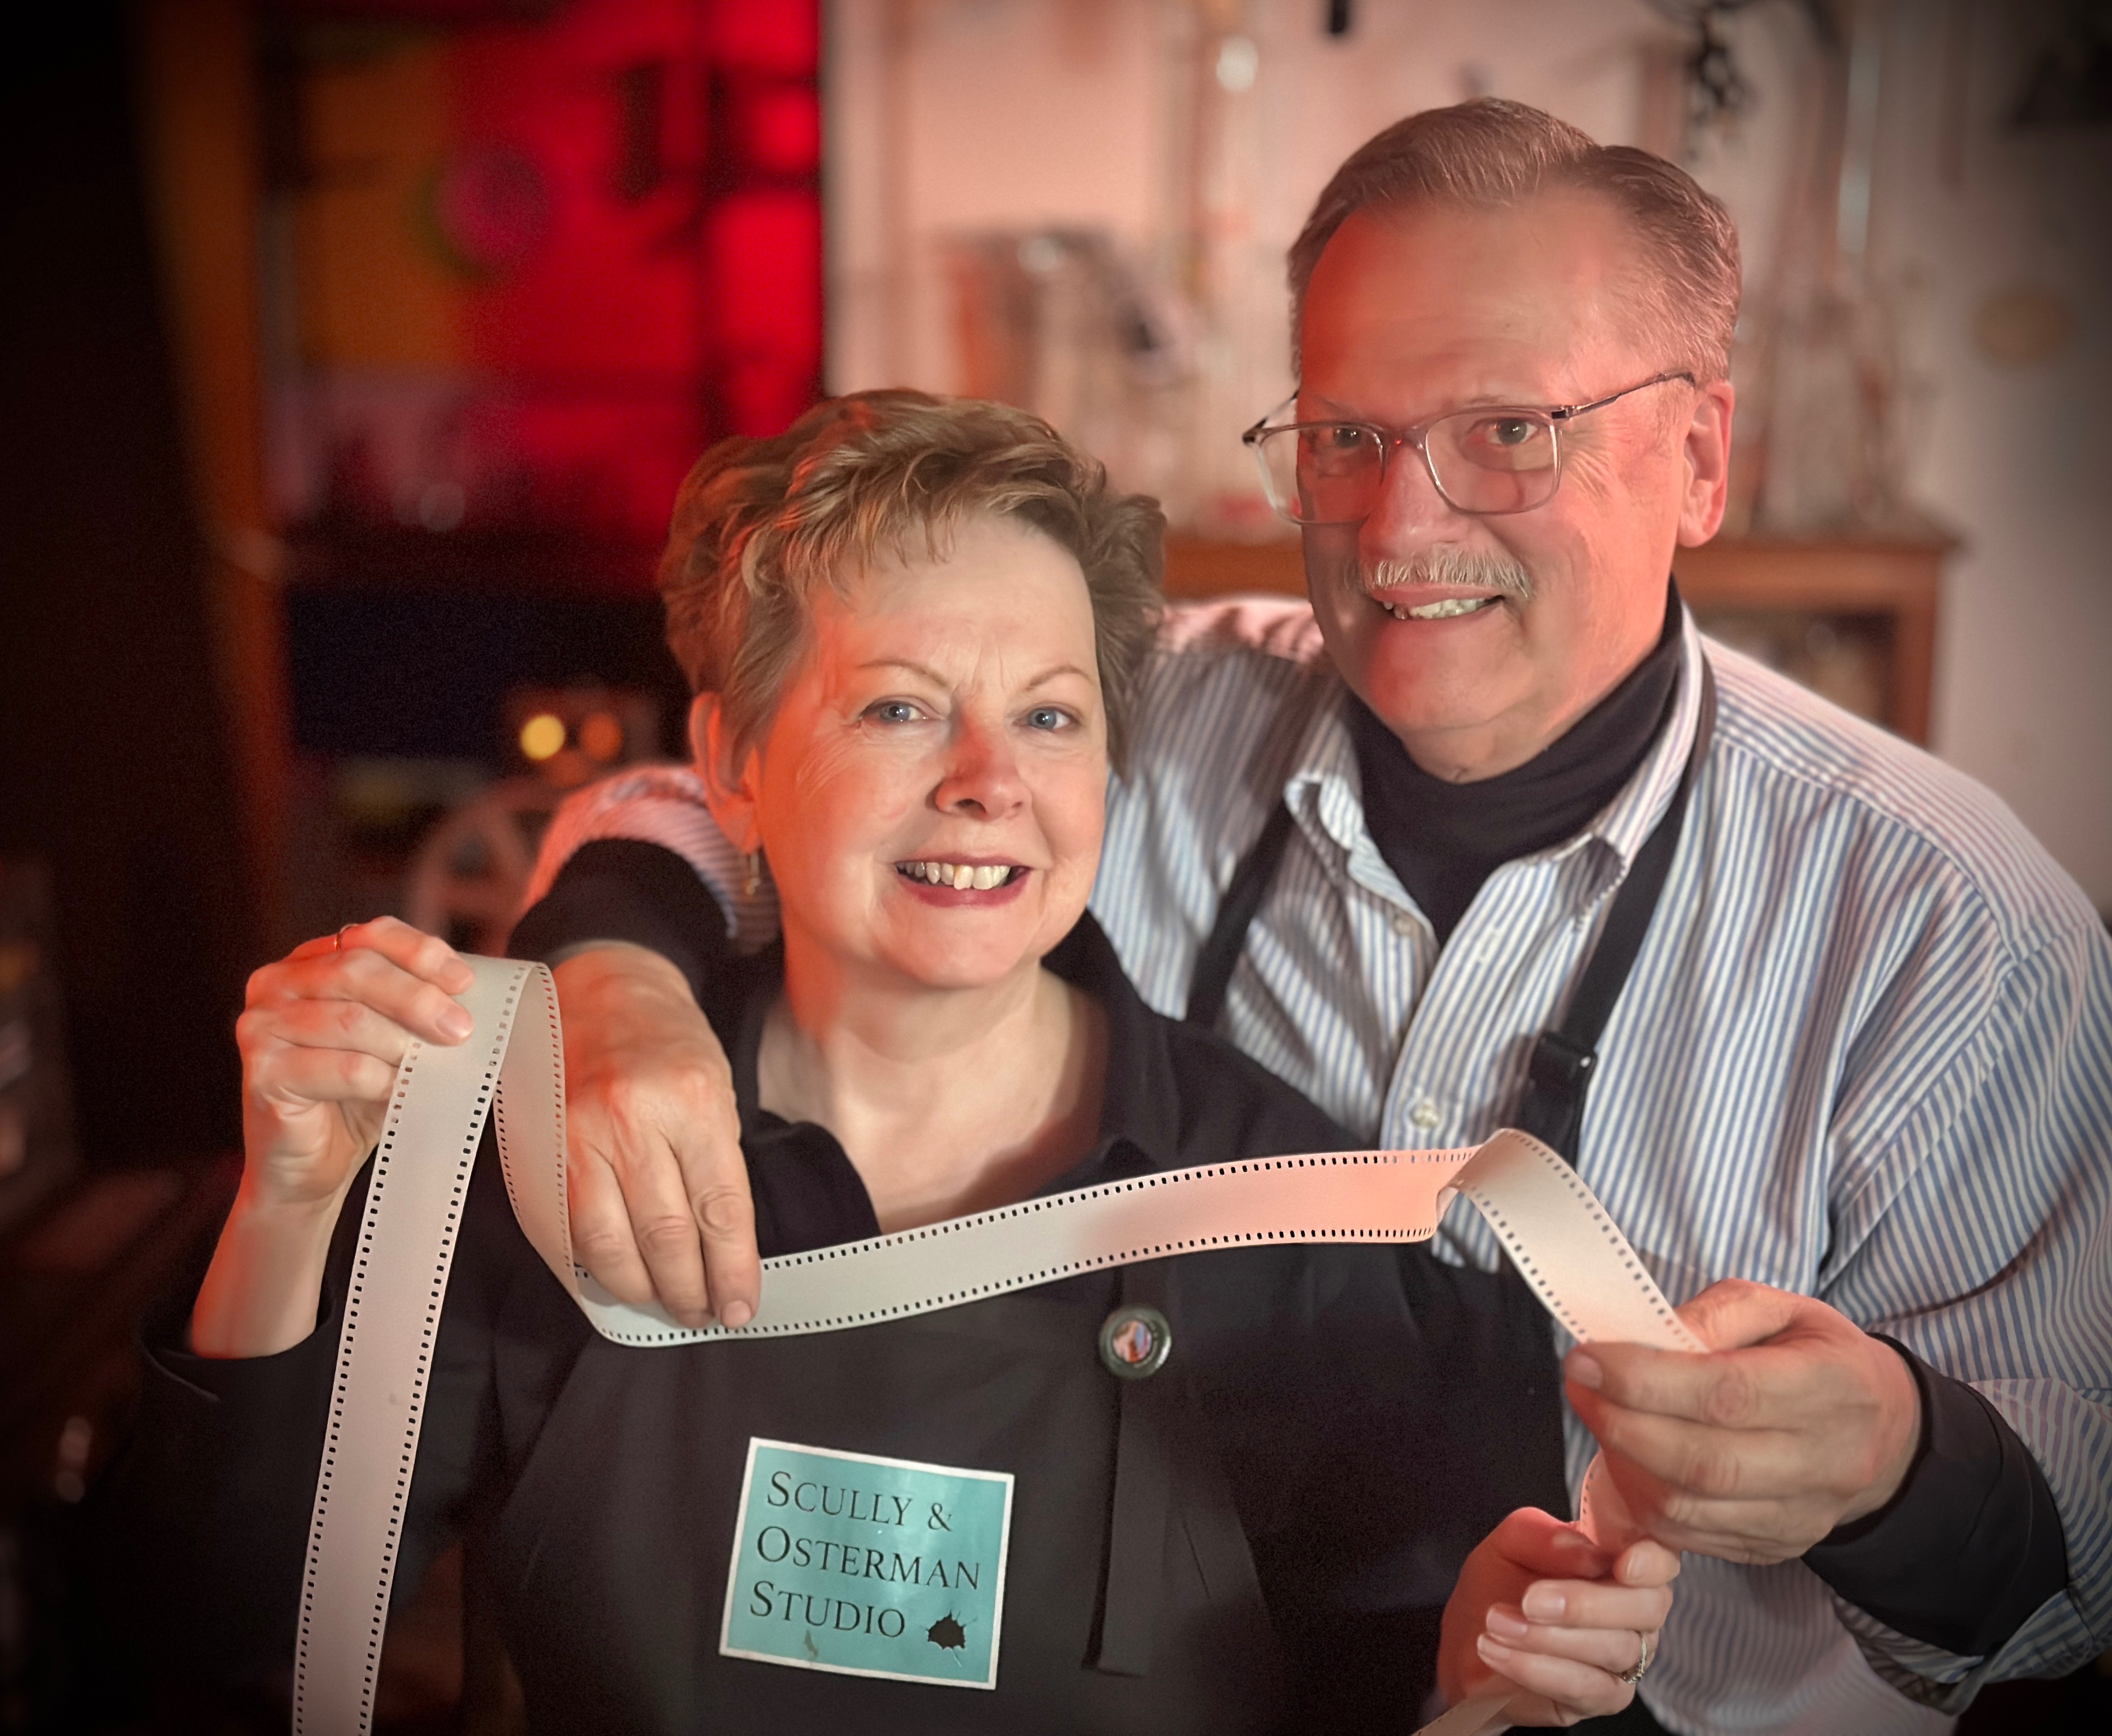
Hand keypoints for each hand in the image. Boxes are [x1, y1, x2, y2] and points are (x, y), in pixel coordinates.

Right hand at [237, 916, 474, 1209]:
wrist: (312, 1165)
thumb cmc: (356, 1095)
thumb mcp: (391, 1037)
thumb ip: (414, 1006)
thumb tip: (468, 992)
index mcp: (309, 961)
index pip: (368, 934)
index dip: (420, 952)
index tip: (464, 982)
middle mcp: (275, 983)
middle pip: (358, 970)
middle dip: (418, 999)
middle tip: (460, 1030)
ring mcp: (261, 1025)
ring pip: (351, 1019)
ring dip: (402, 1044)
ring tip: (432, 1067)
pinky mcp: (262, 1072)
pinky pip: (342, 1068)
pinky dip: (382, 1080)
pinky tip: (398, 1092)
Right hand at [552, 943, 757, 1327]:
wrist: (600, 986)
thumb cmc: (669, 1043)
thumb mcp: (716, 1089)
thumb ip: (717, 1166)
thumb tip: (724, 1252)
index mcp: (693, 1102)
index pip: (719, 1210)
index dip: (732, 1271)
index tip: (740, 1308)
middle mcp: (633, 1120)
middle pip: (666, 1236)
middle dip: (690, 1290)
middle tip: (703, 1312)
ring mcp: (578, 1135)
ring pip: (610, 1244)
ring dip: (642, 1289)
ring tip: (665, 1302)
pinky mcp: (542, 1149)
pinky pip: (567, 1229)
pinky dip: (593, 1266)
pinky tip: (615, 1278)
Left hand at [1438, 1507, 1677, 1725]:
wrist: (1470, 1638)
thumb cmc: (1500, 1582)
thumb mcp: (1511, 1544)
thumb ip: (1545, 1537)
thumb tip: (1588, 1553)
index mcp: (1620, 1560)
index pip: (1660, 1559)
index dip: (1651, 1562)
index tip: (1622, 1564)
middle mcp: (1635, 1608)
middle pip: (1647, 1607)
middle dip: (1586, 1605)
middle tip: (1530, 1602)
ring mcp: (1627, 1655)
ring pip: (1616, 1649)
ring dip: (1548, 1638)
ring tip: (1497, 1623)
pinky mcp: (1606, 1696)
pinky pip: (1589, 1687)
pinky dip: (1538, 1669)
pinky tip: (1500, 1652)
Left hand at [1563, 1278, 1921, 1563]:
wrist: (1880, 1427)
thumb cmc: (1814, 1354)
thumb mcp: (1777, 1308)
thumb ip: (1713, 1315)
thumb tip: (1645, 1337)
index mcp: (1831, 1387)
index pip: (1727, 1393)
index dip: (1644, 1379)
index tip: (1586, 1358)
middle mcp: (1826, 1462)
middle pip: (1703, 1462)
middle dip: (1621, 1424)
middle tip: (1579, 1386)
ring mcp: (1802, 1516)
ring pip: (1689, 1509)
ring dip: (1623, 1463)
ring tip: (1598, 1415)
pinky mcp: (1775, 1547)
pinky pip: (1691, 1537)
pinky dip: (1643, 1501)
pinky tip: (1627, 1458)